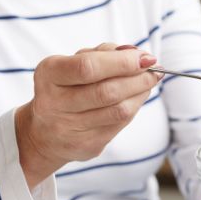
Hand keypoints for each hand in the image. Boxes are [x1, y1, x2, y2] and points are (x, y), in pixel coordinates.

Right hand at [15, 43, 161, 187]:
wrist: (45, 132)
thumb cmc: (66, 87)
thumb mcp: (74, 62)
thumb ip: (104, 54)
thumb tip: (140, 55)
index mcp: (49, 75)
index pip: (88, 67)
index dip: (121, 62)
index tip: (145, 57)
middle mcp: (54, 104)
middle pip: (106, 91)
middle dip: (138, 78)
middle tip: (155, 70)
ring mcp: (69, 129)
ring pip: (118, 110)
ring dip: (141, 93)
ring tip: (150, 81)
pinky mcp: (86, 146)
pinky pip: (120, 124)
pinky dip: (134, 107)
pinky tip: (137, 97)